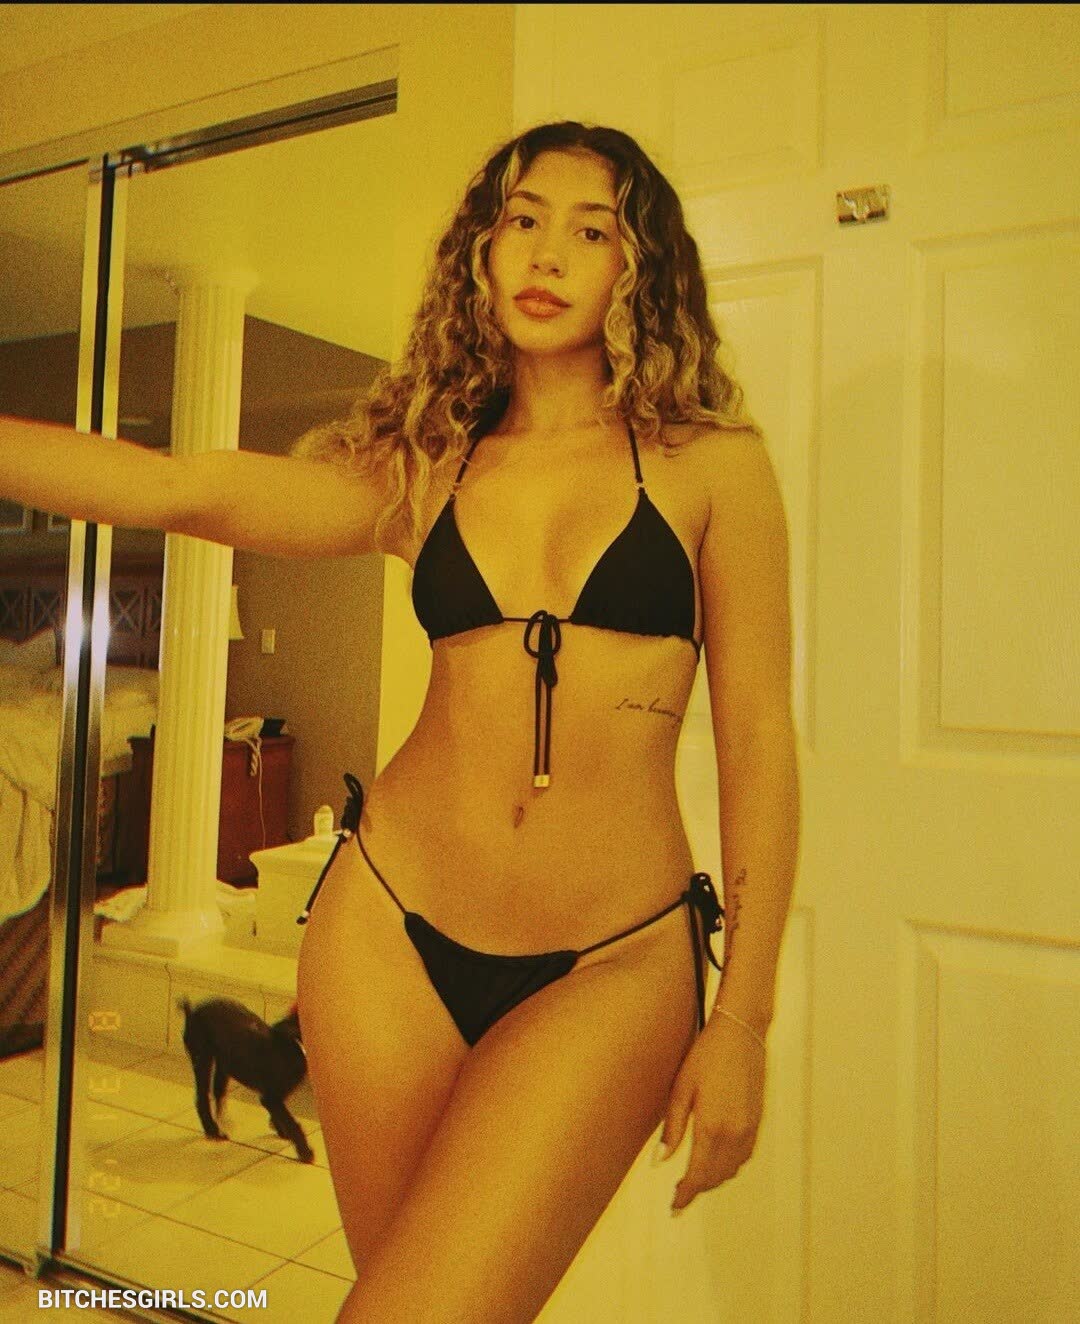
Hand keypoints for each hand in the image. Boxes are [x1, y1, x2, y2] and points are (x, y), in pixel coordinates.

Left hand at [654, 1011, 766, 1213]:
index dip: (686, 1195)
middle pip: (716, 1177)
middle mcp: (735, 1134)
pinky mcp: (758, 1121)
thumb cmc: (706, 1056)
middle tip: (679, 1195)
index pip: (698, 1175)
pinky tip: (715, 1159)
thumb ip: (673, 1128)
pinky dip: (729, 1165)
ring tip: (694, 1178)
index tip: (674, 1207)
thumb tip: (660, 1162)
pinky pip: (744, 1156)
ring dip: (714, 1179)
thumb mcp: (681, 1089)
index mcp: (713, 1128)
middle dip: (698, 1189)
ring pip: (732, 1169)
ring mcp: (750, 1128)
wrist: (741, 1033)